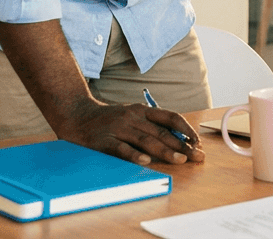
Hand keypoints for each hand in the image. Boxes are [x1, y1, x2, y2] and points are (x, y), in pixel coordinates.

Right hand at [54, 97, 204, 165]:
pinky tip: (146, 161)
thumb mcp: (132, 116)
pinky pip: (121, 149)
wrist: (76, 115)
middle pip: (161, 132)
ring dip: (165, 151)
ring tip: (180, 160)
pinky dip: (134, 155)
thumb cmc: (108, 119)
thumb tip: (177, 139)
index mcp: (142, 110)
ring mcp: (118, 128)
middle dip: (182, 145)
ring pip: (145, 140)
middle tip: (197, 156)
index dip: (185, 129)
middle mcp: (132, 117)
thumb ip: (150, 126)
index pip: (170, 117)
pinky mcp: (104, 140)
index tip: (197, 141)